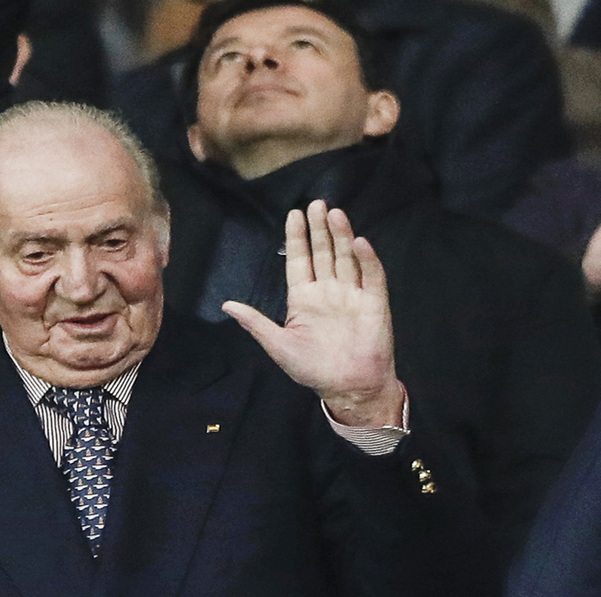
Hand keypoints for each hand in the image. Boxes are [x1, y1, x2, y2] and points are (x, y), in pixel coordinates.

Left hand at [222, 200, 406, 427]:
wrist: (349, 388)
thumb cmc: (313, 369)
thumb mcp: (278, 345)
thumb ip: (255, 322)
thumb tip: (226, 305)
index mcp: (304, 299)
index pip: (299, 261)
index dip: (297, 238)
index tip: (294, 214)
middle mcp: (328, 291)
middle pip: (324, 253)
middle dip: (319, 229)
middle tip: (317, 203)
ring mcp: (352, 295)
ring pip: (346, 258)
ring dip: (341, 236)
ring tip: (334, 213)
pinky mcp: (374, 303)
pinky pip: (372, 277)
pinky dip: (366, 259)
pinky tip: (358, 242)